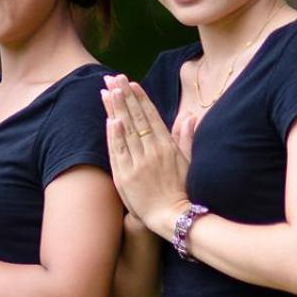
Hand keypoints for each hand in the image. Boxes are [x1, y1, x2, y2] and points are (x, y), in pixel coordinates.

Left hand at [102, 75, 191, 238]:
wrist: (172, 218)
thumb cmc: (182, 191)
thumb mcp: (189, 162)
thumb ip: (186, 139)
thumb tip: (189, 117)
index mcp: (168, 146)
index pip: (151, 116)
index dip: (140, 98)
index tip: (131, 83)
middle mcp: (152, 151)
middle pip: (136, 118)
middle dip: (124, 96)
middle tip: (114, 78)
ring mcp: (138, 163)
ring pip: (126, 131)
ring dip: (116, 109)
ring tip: (107, 90)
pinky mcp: (126, 176)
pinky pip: (119, 152)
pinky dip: (114, 135)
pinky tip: (110, 119)